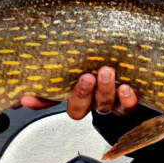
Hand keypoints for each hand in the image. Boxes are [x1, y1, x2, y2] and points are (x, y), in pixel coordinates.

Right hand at [19, 66, 138, 118]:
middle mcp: (89, 100)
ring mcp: (108, 102)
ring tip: (106, 72)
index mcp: (74, 90)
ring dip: (104, 91)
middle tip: (86, 77)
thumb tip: (33, 57)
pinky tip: (125, 87)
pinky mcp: (127, 102)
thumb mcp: (81, 54)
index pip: (50, 99)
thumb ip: (62, 56)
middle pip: (78, 108)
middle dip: (81, 94)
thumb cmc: (105, 55)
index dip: (38, 101)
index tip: (27, 97)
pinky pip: (126, 107)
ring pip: (103, 106)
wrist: (136, 64)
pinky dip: (126, 99)